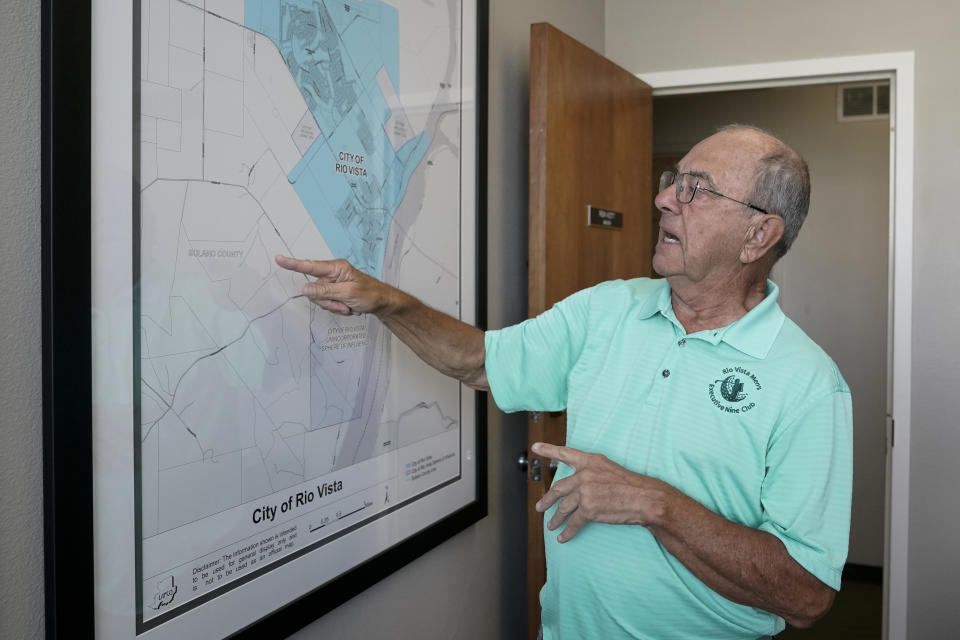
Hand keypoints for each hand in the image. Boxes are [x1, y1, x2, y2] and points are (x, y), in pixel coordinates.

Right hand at [275, 255, 389, 315]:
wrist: (382, 302)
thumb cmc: (371, 293)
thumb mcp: (348, 293)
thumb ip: (325, 291)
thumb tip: (305, 289)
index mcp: (336, 268)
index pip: (310, 266)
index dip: (293, 264)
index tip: (279, 259)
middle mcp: (332, 274)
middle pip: (314, 290)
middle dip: (327, 301)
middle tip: (344, 304)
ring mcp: (332, 284)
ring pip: (319, 299)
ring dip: (333, 306)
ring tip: (348, 306)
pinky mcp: (334, 293)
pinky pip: (326, 304)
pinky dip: (337, 308)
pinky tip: (348, 307)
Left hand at [532, 441, 668, 542]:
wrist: (645, 498)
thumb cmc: (633, 485)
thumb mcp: (610, 470)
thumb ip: (593, 473)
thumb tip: (580, 483)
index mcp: (591, 461)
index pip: (565, 453)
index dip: (548, 450)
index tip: (535, 447)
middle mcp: (584, 474)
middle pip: (558, 488)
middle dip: (547, 499)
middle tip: (540, 506)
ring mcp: (585, 492)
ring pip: (563, 507)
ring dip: (555, 518)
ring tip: (550, 525)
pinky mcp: (588, 509)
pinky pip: (573, 522)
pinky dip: (567, 531)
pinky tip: (563, 537)